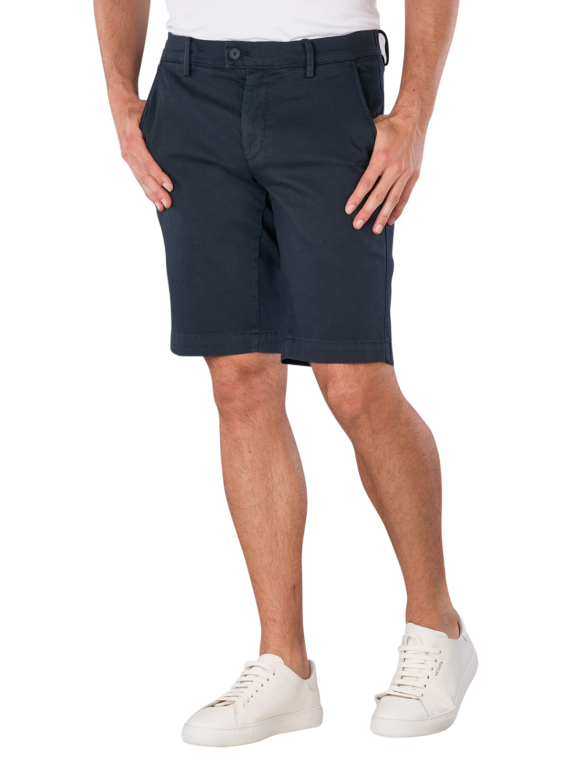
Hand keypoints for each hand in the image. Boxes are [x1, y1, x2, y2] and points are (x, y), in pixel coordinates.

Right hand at [113, 96, 172, 210]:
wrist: (120, 105)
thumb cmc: (139, 108)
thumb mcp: (148, 111)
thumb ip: (158, 123)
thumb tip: (180, 131)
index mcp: (132, 139)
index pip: (147, 161)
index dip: (158, 175)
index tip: (170, 185)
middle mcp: (127, 150)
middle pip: (143, 175)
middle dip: (156, 191)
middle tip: (168, 203)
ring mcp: (126, 157)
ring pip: (139, 179)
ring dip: (151, 194)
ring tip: (162, 206)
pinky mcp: (128, 160)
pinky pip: (136, 177)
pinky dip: (144, 190)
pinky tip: (152, 200)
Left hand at [345, 111, 425, 232]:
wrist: (415, 118)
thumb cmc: (389, 124)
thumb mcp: (372, 130)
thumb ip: (361, 146)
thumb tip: (343, 158)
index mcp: (382, 156)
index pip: (366, 182)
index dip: (357, 197)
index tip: (348, 209)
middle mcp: (395, 166)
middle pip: (379, 195)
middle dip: (367, 212)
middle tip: (356, 225)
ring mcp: (406, 172)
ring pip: (394, 199)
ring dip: (383, 216)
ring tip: (375, 230)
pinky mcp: (415, 175)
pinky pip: (406, 196)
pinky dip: (398, 210)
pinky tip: (390, 220)